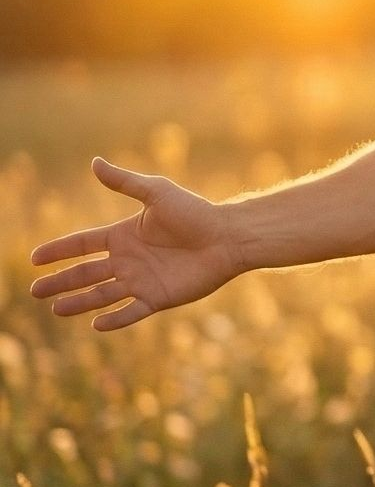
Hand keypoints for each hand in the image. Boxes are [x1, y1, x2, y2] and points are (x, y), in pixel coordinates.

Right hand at [27, 157, 246, 332]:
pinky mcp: (159, 298)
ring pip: (102, 294)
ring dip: (79, 302)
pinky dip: (115, 319)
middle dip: (60, 281)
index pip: (82, 244)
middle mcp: (128, 260)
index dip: (58, 251)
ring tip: (56, 309)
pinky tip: (95, 324)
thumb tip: (94, 161)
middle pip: (86, 273)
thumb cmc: (196, 213)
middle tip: (35, 291)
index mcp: (124, 235)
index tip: (34, 258)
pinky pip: (132, 311)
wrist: (229, 238)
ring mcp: (142, 280)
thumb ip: (125, 182)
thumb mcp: (158, 193)